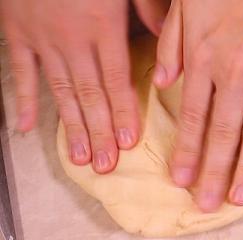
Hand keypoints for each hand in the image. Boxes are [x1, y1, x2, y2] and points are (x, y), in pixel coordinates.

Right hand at [0, 0, 139, 172]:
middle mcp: (73, 40)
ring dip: (70, 126)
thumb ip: (148, 9)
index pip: (117, 80)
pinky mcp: (16, 33)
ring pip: (59, 90)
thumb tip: (168, 42)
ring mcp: (42, 39)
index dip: (124, 112)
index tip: (129, 143)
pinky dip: (22, 99)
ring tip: (80, 157)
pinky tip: (26, 127)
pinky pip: (19, 72)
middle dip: (100, 131)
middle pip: (90, 94)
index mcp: (103, 27)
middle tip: (106, 165)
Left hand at [154, 0, 242, 211]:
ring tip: (238, 198)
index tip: (182, 180)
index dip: (187, 152)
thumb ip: (171, 44)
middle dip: (213, 172)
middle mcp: (235, 75)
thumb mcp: (187, 4)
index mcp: (205, 60)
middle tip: (208, 205)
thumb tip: (163, 84)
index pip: (194, 117)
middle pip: (222, 134)